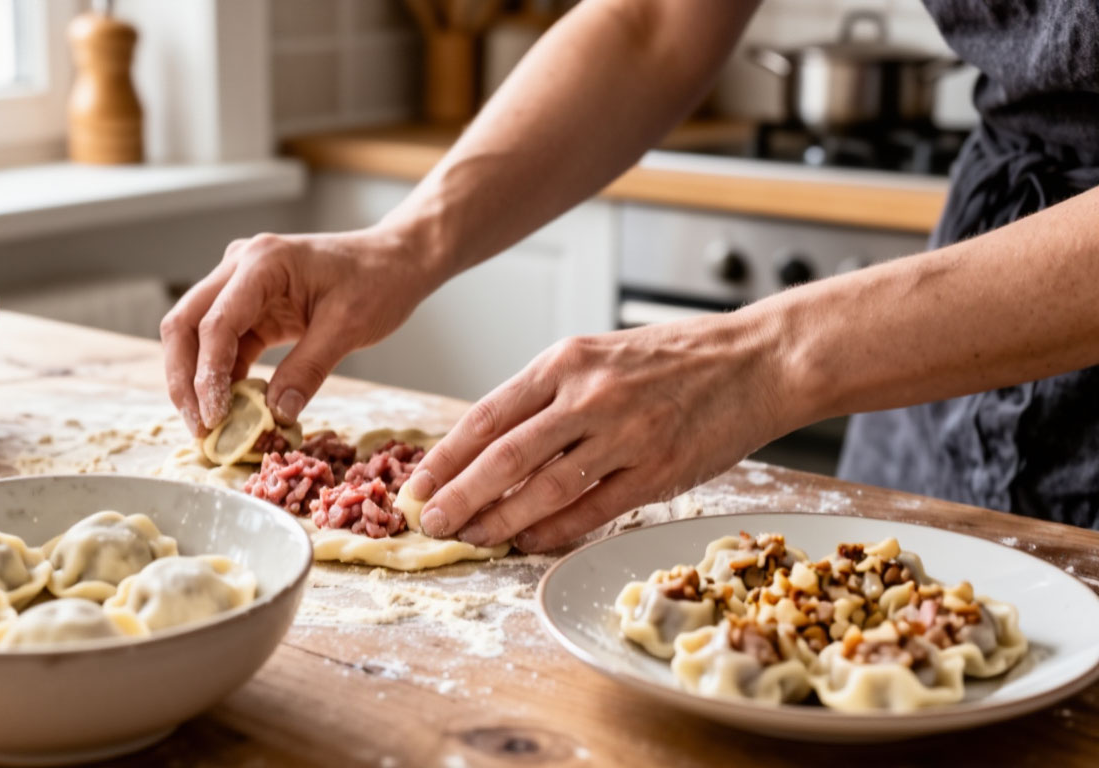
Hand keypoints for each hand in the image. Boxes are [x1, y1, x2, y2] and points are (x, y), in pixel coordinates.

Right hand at [161, 227, 436, 434]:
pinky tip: (232, 409)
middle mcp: (240, 266)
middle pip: (185, 324)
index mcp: (263, 262)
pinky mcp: (251, 306)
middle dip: (184, 379)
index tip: (213, 418)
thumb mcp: (347, 328)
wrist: (396, 260)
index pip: (215, 323)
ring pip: (196, 335)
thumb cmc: (378, 281)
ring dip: (197, 381)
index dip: (207, 375)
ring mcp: (241, 284)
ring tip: (210, 427)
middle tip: (198, 427)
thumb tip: (276, 415)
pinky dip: (223, 376)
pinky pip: (224, 343)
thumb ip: (308, 370)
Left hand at [405, 311, 794, 551]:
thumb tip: (491, 445)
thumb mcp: (599, 355)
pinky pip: (593, 510)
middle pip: (504, 457)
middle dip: (459, 496)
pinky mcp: (658, 471)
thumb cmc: (673, 359)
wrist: (756, 359)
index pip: (487, 416)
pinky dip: (555, 531)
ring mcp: (624, 435)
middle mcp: (589, 396)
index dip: (446, 457)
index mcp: (565, 363)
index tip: (417, 484)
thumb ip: (548, 395)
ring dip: (500, 521)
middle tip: (429, 523)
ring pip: (544, 488)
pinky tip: (528, 544)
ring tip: (470, 539)